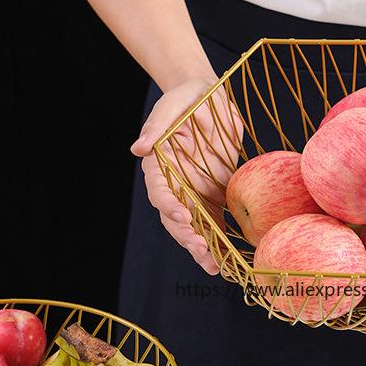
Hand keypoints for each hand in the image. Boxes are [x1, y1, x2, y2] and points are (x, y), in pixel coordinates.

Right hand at [131, 77, 243, 274]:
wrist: (210, 98)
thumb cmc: (188, 98)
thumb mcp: (173, 105)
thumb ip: (157, 126)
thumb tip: (138, 149)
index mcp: (159, 167)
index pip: (159, 192)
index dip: (168, 206)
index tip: (183, 215)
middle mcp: (174, 184)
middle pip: (174, 218)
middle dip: (186, 235)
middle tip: (200, 247)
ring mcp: (193, 193)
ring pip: (193, 227)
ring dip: (201, 247)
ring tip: (213, 266)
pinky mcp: (213, 196)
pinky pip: (214, 222)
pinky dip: (219, 241)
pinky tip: (226, 259)